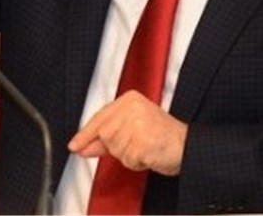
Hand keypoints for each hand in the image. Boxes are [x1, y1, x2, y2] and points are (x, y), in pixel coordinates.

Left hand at [68, 90, 186, 175]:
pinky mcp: (143, 141)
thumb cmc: (161, 136)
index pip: (99, 118)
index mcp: (129, 99)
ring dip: (128, 155)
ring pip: (115, 148)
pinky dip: (136, 162)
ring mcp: (138, 123)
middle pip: (104, 134)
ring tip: (145, 148)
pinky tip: (148, 154)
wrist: (188, 146)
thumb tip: (81, 146)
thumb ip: (105, 136)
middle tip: (136, 145)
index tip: (74, 145)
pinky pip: (127, 159)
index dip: (85, 134)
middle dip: (116, 147)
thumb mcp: (131, 129)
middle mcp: (132, 107)